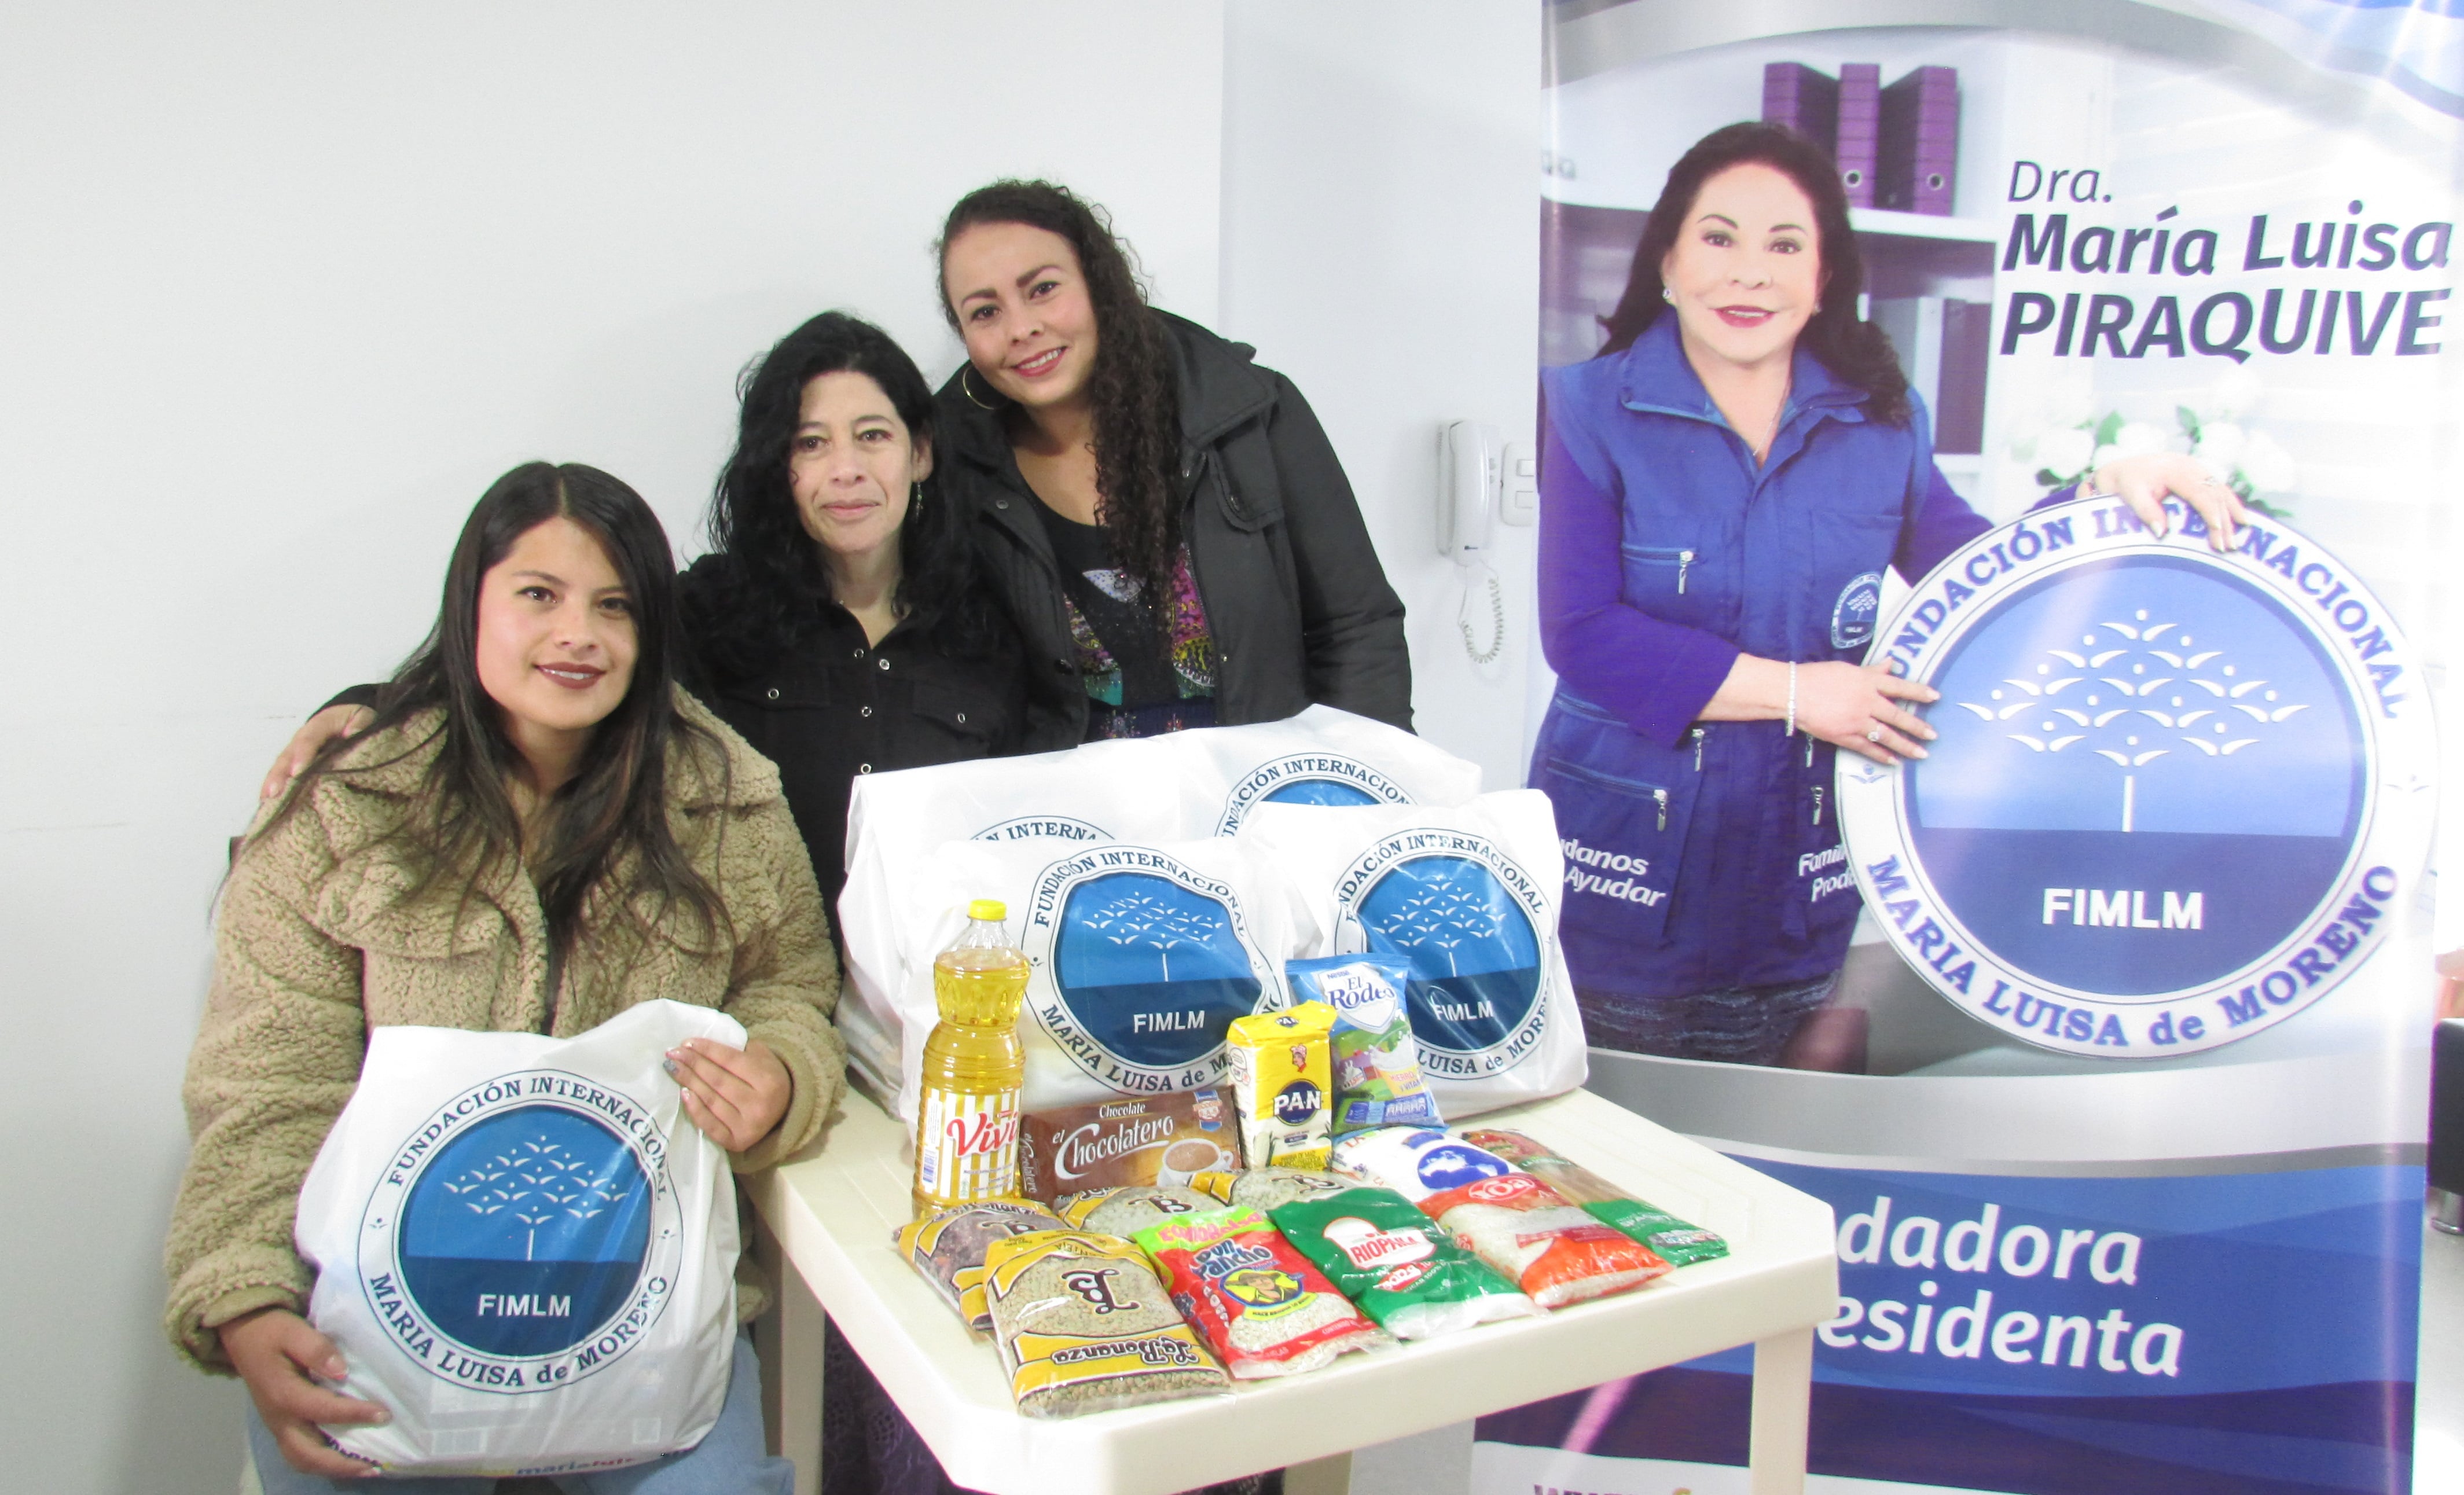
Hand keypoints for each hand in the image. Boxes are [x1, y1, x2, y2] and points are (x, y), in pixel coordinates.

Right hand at [219, 1307, 388, 1477]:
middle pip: (307, 1455)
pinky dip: (321, 1463)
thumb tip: (341, 1371)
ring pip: (301, 1460)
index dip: (355, 1414)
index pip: (323, 1411)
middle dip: (341, 1464)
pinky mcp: (280, 1425)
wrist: (243, 1335)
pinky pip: (299, 1453)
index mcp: (283, 1395)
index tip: (383, 1414)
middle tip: (376, 1465)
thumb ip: (317, 1350)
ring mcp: (277, 1425)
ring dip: (332, 1469)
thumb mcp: (294, 1331)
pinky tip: (345, 1459)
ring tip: (365, 1469)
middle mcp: (279, 1418)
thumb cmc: (272, 1331)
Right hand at [260, 705, 374, 799]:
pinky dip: (273, 788)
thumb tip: (352, 733)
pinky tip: (268, 804)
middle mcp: (301, 739)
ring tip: (267, 801)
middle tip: (275, 792)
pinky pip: (281, 775)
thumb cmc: (353, 720)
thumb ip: (359, 723)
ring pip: (280, 767)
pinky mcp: (293, 764)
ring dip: (272, 784)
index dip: (302, 755)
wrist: (344, 719)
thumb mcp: (361, 715)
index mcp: (319, 725)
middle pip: (287, 756)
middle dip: (280, 774)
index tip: (298, 772)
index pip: (308, 739)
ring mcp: (295, 752)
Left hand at [667, 1037, 791, 1151]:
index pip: (730, 1060)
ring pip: (711, 1100)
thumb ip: (739, 1049)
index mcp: (768, 1079)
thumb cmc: (767, 1079)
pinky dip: (695, 1109)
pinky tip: (683, 1093)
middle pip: (717, 1080)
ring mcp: (749, 1126)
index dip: (707, 1050)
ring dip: (688, 1082)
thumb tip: (701, 1045)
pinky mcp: (737, 1142)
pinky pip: (710, 1125)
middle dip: (692, 1064)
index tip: (686, 1042)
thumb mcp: (762, 1057)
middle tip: (672, 1053)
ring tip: (673, 1068)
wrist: (784, 1111)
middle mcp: (760, 1104)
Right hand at [1796, 660, 1938, 764]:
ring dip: (1906, 745)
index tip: (1936, 697)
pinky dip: (1882, 755)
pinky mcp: (1845, 736)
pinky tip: (1894, 761)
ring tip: (1922, 754)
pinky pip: (1868, 747)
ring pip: (1887, 735)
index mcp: (1868, 682)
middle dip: (1918, 726)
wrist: (1793, 692)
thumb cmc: (1818, 676)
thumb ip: (1872, 670)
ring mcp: (1857, 720)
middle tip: (1934, 735)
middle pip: (1898, 716)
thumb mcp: (1848, 669)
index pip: (1900, 687)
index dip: (1919, 692)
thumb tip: (1892, 663)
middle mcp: (1867, 702)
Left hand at [2091, 452, 2244, 551]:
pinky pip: (2220, 490)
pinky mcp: (2199, 476)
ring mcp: (2197, 469)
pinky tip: (2241, 522)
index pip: (2199, 491)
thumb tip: (2161, 531)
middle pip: (2214, 494)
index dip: (2209, 511)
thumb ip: (2145, 510)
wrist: (2119, 469)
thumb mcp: (2128, 494)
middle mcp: (2190, 466)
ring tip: (2236, 541)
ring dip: (2231, 516)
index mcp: (2174, 468)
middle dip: (2224, 521)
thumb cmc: (2122, 483)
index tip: (2217, 530)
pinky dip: (2231, 506)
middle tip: (2227, 547)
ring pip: (2221, 493)